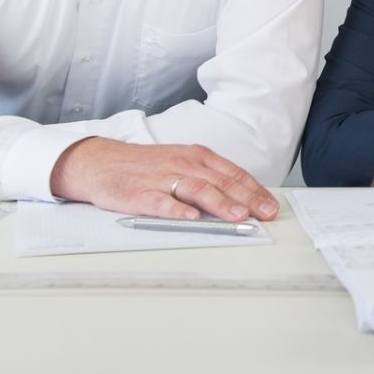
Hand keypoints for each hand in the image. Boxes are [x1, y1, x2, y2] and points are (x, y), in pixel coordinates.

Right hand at [49, 137, 278, 220]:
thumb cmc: (147, 165)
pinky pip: (161, 202)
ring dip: (220, 203)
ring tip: (238, 216)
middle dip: (247, 199)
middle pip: (220, 182)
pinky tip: (191, 217)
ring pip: (197, 189)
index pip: (233, 173)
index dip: (254, 190)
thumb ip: (209, 177)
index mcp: (196, 156)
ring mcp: (161, 178)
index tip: (271, 206)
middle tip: (266, 214)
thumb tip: (242, 198)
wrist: (101, 162)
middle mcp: (183, 164)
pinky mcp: (140, 194)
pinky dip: (177, 209)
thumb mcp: (182, 162)